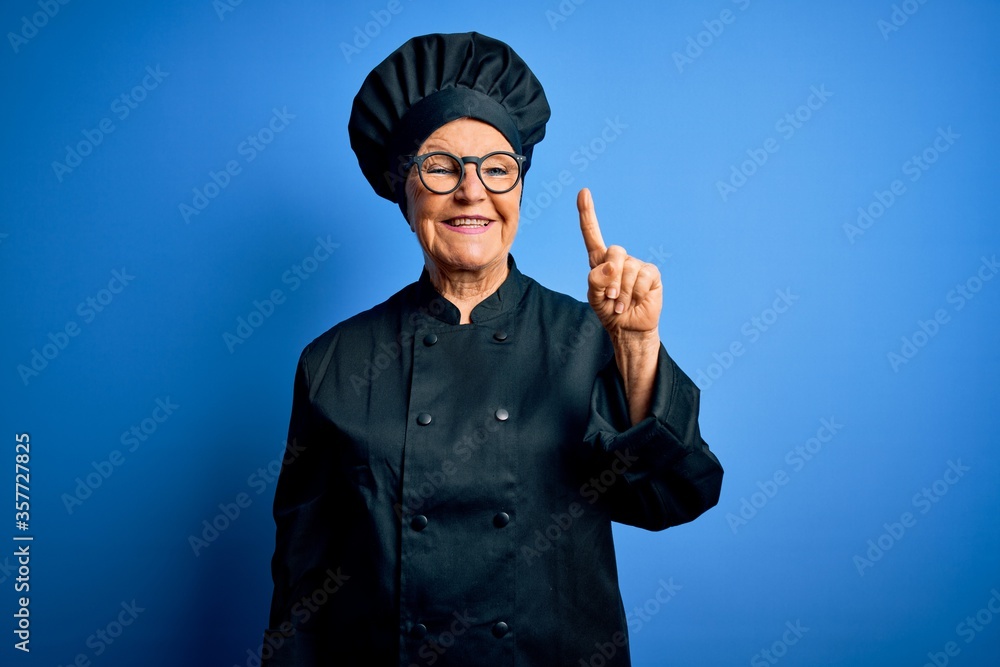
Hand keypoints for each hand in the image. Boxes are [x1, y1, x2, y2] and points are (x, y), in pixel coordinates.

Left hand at [578, 188, 662, 337]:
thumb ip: (596, 280)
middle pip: (614, 252)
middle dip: (611, 277)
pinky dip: (636, 293)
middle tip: (610, 297)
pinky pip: (643, 277)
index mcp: (600, 261)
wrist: (628, 327)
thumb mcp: (595, 297)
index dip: (587, 213)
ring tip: (622, 304)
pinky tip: (635, 301)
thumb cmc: (609, 310)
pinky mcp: (651, 274)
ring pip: (628, 269)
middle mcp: (619, 259)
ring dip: (622, 292)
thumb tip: (612, 265)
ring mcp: (637, 264)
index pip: (592, 234)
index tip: (583, 192)